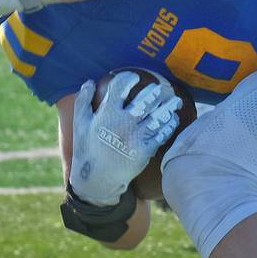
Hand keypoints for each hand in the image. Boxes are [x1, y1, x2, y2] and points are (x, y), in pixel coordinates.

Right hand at [70, 73, 183, 205]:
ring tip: (176, 101)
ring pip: (157, 116)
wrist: (96, 179)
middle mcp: (122, 123)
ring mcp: (135, 137)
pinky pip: (161, 134)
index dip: (128, 79)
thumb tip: (89, 82)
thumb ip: (82, 102)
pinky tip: (173, 119)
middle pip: (144, 101)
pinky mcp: (145, 150)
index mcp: (106, 114)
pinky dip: (169, 125)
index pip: (120, 88)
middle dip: (155, 92)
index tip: (134, 77)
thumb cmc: (87, 150)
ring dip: (168, 107)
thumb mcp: (80, 125)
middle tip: (161, 88)